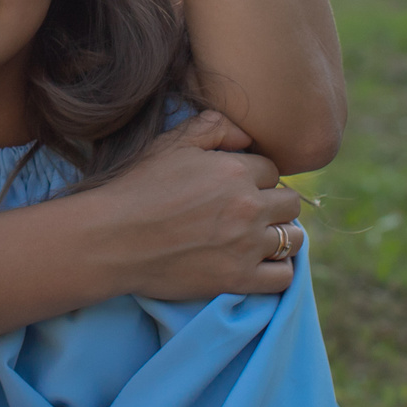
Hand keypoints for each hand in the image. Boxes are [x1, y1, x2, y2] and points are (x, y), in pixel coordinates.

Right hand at [95, 111, 302, 300]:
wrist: (112, 239)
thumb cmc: (138, 188)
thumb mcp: (171, 143)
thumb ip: (214, 127)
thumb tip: (246, 134)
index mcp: (235, 171)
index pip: (272, 171)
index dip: (256, 177)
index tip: (239, 187)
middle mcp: (248, 207)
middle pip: (290, 202)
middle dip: (274, 204)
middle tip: (250, 212)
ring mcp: (246, 245)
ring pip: (293, 238)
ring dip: (281, 235)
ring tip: (260, 237)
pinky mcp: (238, 279)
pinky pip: (284, 276)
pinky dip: (279, 269)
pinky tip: (263, 263)